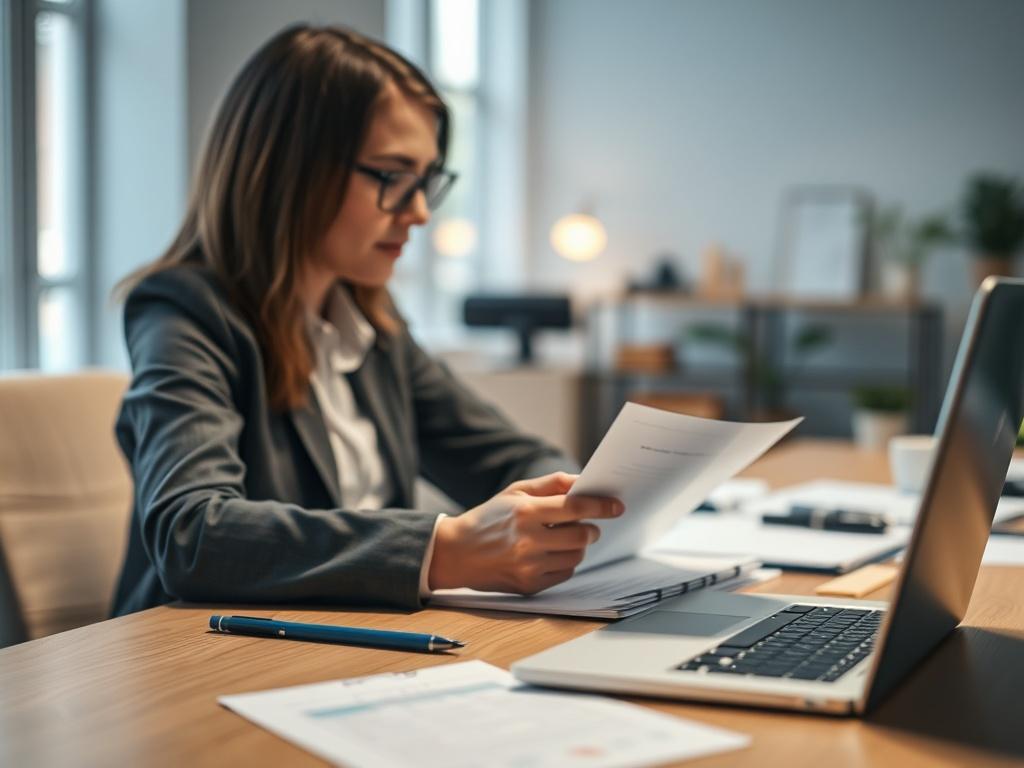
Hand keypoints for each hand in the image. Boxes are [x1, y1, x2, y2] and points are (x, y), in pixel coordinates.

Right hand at [428, 471, 623, 593]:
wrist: (456, 553)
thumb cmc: (488, 517)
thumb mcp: (515, 492)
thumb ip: (550, 484)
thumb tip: (583, 482)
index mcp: (525, 512)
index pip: (575, 508)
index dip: (600, 506)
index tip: (616, 506)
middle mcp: (528, 541)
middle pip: (581, 536)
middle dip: (591, 529)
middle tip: (588, 526)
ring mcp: (529, 566)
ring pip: (576, 556)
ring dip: (578, 546)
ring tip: (563, 539)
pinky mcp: (529, 586)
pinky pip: (564, 573)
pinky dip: (565, 562)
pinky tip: (550, 554)